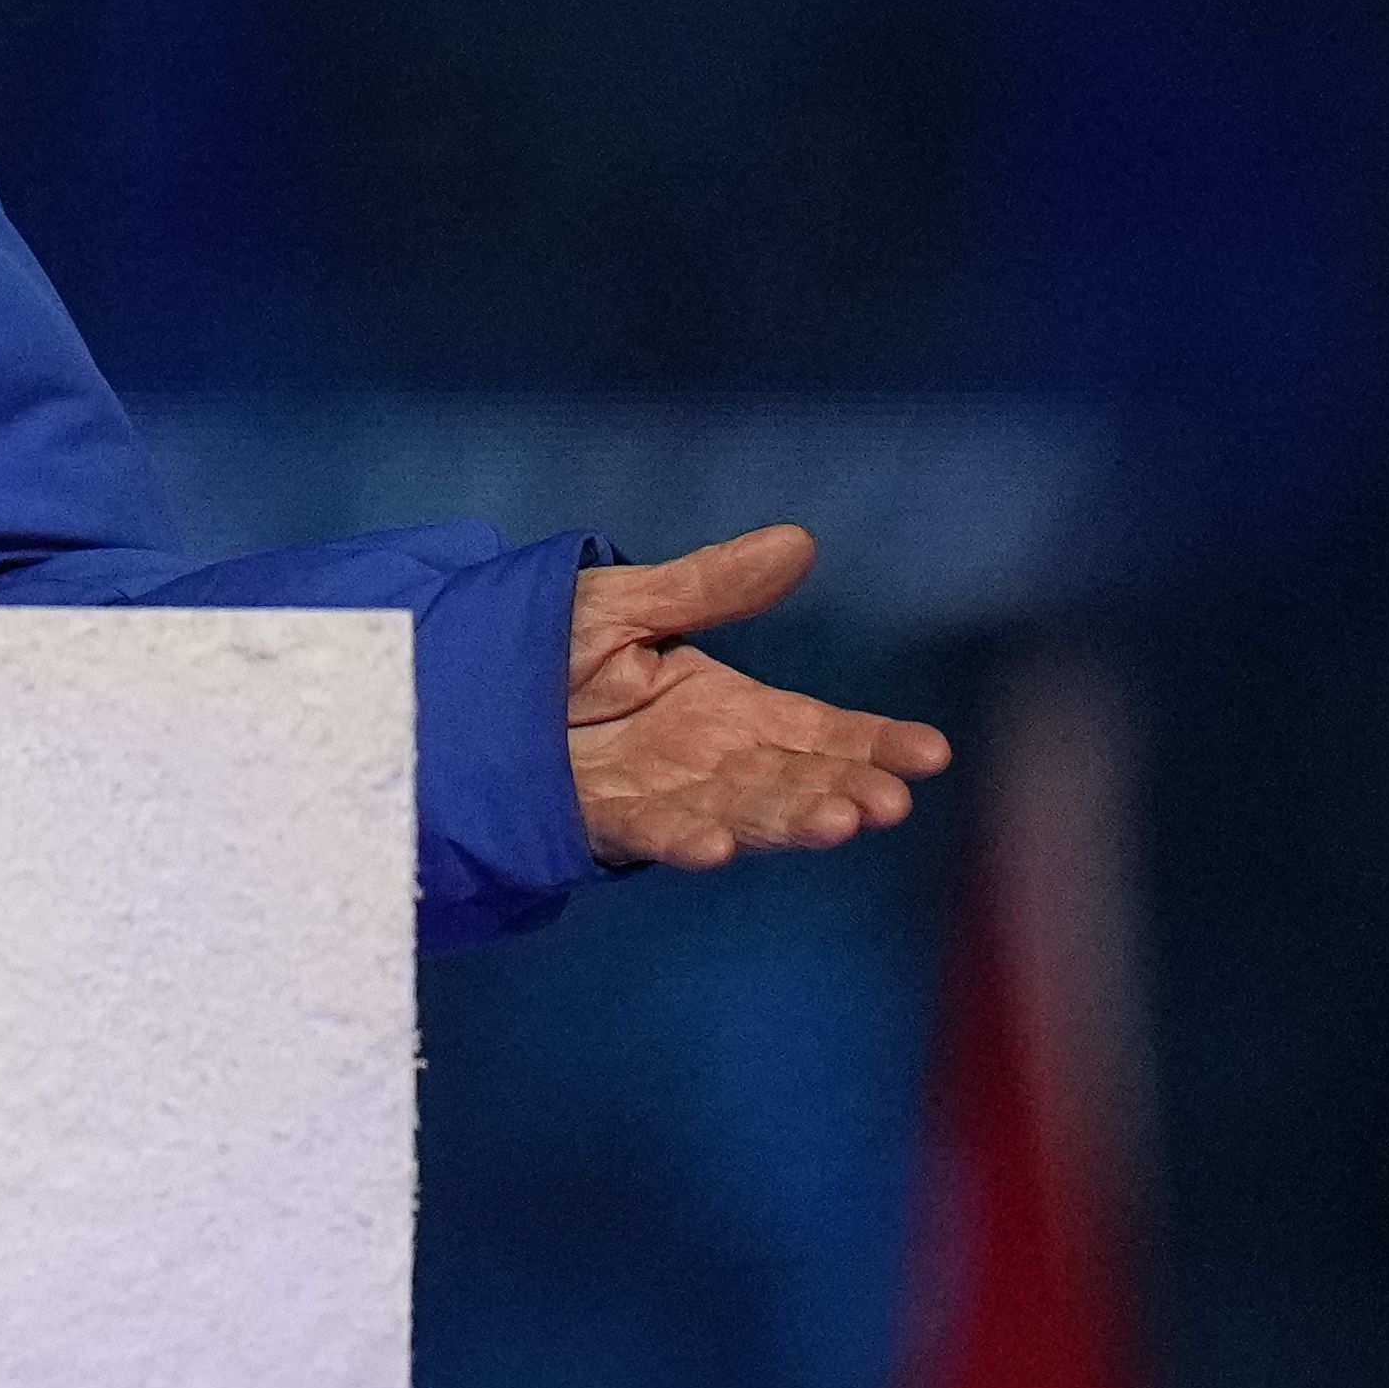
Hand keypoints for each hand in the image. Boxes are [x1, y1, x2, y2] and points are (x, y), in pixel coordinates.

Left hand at [567, 525, 949, 870]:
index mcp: (726, 709)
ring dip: (786, 822)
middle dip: (841, 792)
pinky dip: (686, 839)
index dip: (874, 743)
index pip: (819, 730)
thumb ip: (710, 587)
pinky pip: (650, 832)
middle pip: (791, 781)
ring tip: (836, 822)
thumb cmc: (547, 646)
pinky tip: (719, 845)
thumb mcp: (629, 604)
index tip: (931, 753)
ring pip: (740, 812)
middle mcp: (708, 759)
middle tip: (887, 803)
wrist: (457, 685)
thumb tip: (797, 542)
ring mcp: (661, 793)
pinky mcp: (601, 817)